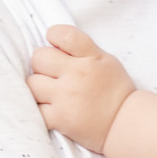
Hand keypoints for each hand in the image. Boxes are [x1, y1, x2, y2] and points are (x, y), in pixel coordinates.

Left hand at [28, 25, 135, 153]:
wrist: (124, 123)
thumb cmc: (114, 90)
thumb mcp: (106, 60)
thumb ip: (82, 50)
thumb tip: (53, 43)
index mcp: (91, 57)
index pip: (63, 35)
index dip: (53, 36)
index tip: (55, 45)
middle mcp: (77, 74)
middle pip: (39, 58)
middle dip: (43, 64)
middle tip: (53, 73)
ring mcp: (66, 97)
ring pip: (32, 83)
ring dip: (39, 87)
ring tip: (51, 92)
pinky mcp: (59, 118)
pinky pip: (34, 108)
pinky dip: (40, 109)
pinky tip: (51, 108)